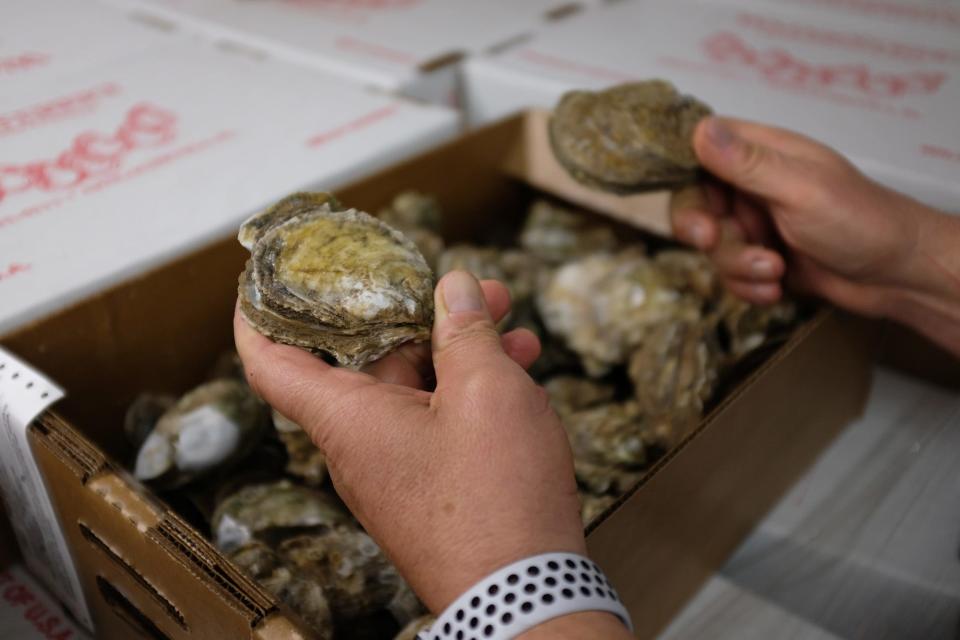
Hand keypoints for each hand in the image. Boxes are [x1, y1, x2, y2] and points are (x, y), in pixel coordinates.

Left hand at [234, 272, 584, 612]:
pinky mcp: (431, 488)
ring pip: (414, 389)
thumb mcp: (488, 392)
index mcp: (348, 419)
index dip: (257, 315)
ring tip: (509, 325)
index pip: (271, 362)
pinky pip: (437, 422)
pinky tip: (518, 371)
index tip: (261, 280)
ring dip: (456, 352)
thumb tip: (454, 288)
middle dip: (415, 314)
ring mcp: (397, 468)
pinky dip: (469, 392)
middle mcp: (361, 445)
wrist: (526, 595)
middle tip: (465, 291)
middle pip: (367, 361)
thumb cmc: (497, 499)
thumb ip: (466, 331)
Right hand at [671, 116, 959, 354]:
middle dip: (705, 231)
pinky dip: (748, 286)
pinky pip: (729, 274)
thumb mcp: (799, 189)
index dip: (686, 181)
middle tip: (712, 242)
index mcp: (761, 154)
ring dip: (737, 265)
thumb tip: (700, 129)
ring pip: (712, 247)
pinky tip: (776, 288)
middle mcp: (752, 185)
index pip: (698, 153)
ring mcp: (756, 223)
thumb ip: (747, 163)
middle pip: (695, 204)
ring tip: (774, 271)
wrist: (898, 276)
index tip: (694, 206)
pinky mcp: (760, 258)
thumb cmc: (860, 221)